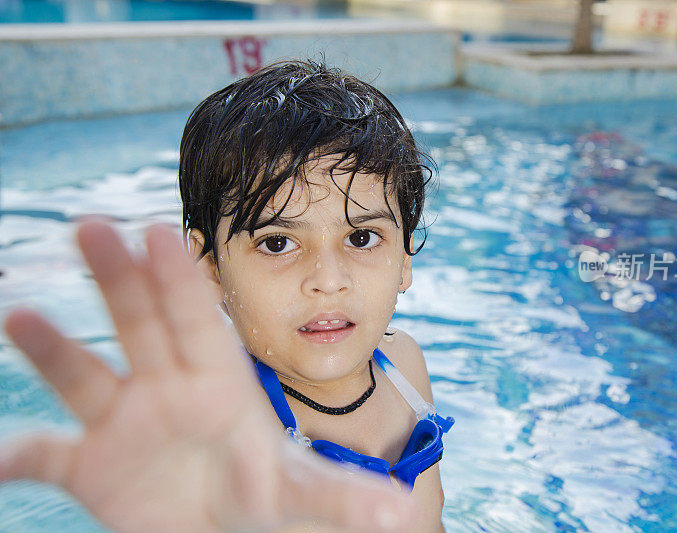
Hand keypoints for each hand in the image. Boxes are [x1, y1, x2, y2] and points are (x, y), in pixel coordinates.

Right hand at [1, 221, 414, 531]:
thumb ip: (342, 498)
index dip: (182, 279)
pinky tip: (0, 458)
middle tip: (93, 226)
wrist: (218, 523)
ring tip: (20, 315)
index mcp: (217, 379)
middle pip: (141, 322)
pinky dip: (21, 454)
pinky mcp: (90, 463)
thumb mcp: (299, 495)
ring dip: (53, 348)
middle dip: (119, 277)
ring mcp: (124, 420)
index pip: (200, 318)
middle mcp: (166, 385)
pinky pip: (48, 454)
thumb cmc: (260, 489)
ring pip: (84, 375)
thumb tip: (402, 516)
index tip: (163, 231)